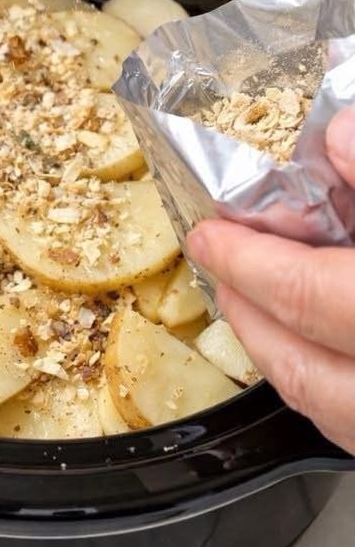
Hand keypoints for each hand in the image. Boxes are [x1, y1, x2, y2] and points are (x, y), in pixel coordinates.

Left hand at [187, 106, 354, 453]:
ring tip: (260, 307)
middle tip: (223, 270)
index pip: (309, 297)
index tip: (209, 233)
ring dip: (284, 356)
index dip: (249, 263)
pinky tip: (324, 349)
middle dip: (249, 316)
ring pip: (331, 411)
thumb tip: (337, 134)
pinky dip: (330, 387)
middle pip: (304, 371)